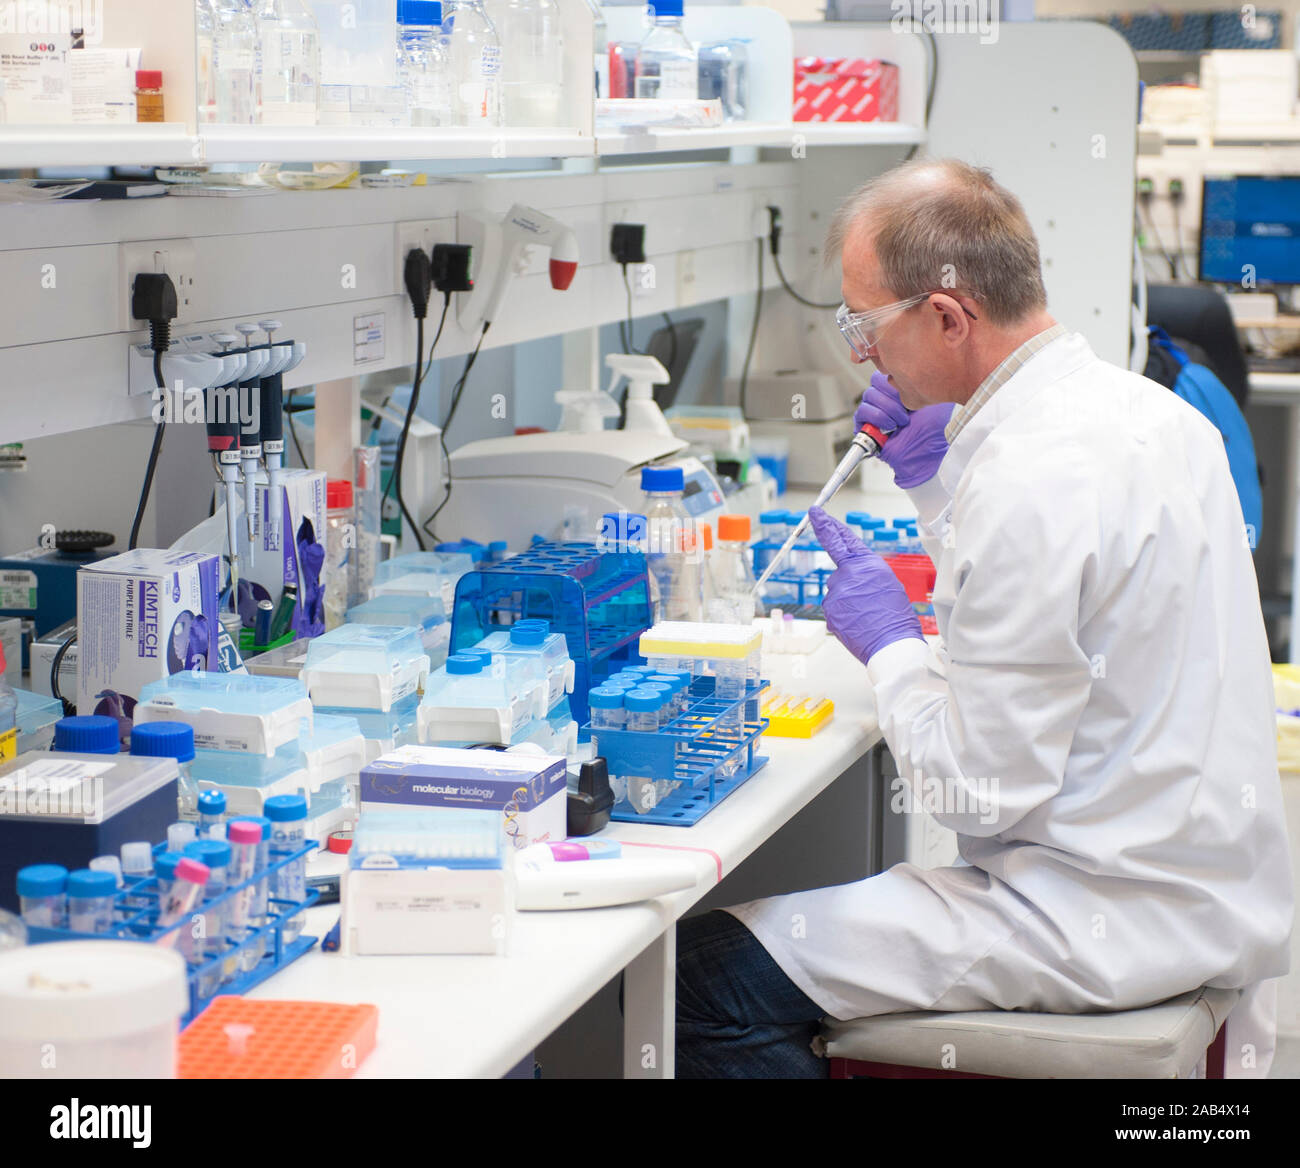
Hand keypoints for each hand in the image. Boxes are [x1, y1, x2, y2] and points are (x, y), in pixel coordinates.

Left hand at [809, 506, 922, 665]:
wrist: (892, 642)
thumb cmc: (895, 616)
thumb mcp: (887, 583)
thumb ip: (866, 573)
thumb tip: (852, 575)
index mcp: (867, 563)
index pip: (841, 539)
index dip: (826, 525)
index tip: (815, 514)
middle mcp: (848, 574)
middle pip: (839, 572)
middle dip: (849, 585)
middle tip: (864, 600)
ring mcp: (836, 591)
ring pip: (836, 591)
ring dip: (847, 601)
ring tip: (866, 615)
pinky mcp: (829, 608)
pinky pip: (833, 607)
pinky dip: (842, 614)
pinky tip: (857, 622)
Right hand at [855, 371, 953, 487]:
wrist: (927, 453)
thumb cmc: (934, 429)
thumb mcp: (938, 395)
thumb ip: (932, 375)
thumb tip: (930, 359)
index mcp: (900, 389)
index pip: (886, 370)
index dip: (895, 378)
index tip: (910, 389)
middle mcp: (887, 399)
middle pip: (875, 382)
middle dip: (893, 395)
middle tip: (907, 409)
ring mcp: (876, 412)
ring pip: (868, 396)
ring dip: (888, 408)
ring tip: (902, 421)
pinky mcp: (866, 427)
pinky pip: (861, 412)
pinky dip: (877, 417)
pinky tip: (890, 426)